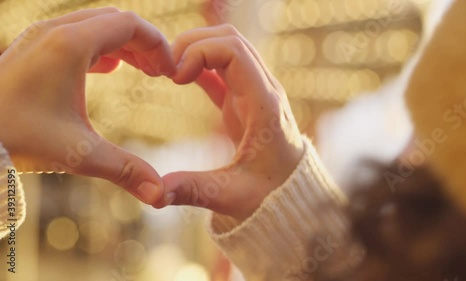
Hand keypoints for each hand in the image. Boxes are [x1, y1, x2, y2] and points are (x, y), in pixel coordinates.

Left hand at [0, 8, 174, 204]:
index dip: (159, 46)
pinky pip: (78, 34)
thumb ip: (123, 169)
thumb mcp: (77, 153)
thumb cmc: (15, 137)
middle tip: (160, 74)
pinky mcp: (34, 48)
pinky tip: (110, 69)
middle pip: (116, 21)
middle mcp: (56, 32)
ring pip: (97, 25)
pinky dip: (102, 47)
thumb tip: (159, 195)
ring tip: (143, 71)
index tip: (170, 74)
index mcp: (70, 46)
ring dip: (124, 45)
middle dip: (144, 44)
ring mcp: (42, 37)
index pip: (131, 25)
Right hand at [155, 25, 304, 220]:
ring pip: (227, 47)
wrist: (293, 195)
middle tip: (166, 69)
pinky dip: (200, 64)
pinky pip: (223, 68)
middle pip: (230, 39)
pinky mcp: (245, 100)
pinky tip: (179, 78)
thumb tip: (155, 193)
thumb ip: (194, 190)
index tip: (175, 77)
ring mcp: (254, 92)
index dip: (199, 51)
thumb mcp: (231, 196)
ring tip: (170, 72)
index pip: (234, 50)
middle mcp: (262, 90)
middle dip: (193, 43)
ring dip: (197, 50)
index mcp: (263, 104)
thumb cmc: (270, 196)